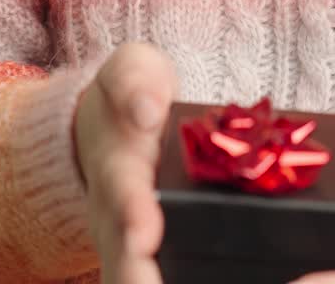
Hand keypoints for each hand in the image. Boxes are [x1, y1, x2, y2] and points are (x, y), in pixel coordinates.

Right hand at [73, 40, 178, 283]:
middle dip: (139, 278)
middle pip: (124, 263)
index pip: (122, 195)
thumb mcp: (131, 72)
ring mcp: (134, 248)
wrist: (121, 126)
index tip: (144, 234)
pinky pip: (173, 275)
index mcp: (115, 170)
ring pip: (136, 278)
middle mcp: (119, 221)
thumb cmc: (133, 97)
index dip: (133, 216)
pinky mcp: (158, 259)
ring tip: (218, 280)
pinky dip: (197, 276)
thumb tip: (146, 109)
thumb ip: (133, 82)